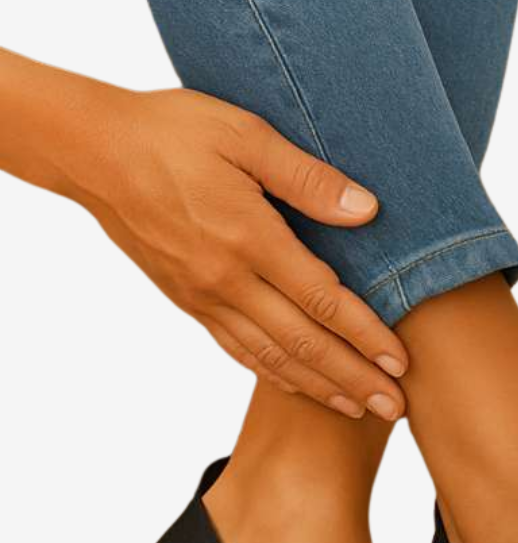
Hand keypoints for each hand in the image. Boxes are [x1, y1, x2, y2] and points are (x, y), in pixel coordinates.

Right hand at [81, 88, 405, 419]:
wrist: (91, 152)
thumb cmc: (171, 132)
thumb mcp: (244, 133)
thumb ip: (307, 177)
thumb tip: (366, 211)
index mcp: (249, 238)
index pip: (322, 299)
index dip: (366, 336)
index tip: (401, 364)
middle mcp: (227, 280)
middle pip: (304, 343)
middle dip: (355, 379)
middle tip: (397, 409)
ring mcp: (206, 297)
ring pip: (274, 357)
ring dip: (322, 387)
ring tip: (362, 410)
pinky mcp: (190, 303)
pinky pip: (240, 350)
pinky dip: (277, 374)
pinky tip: (304, 388)